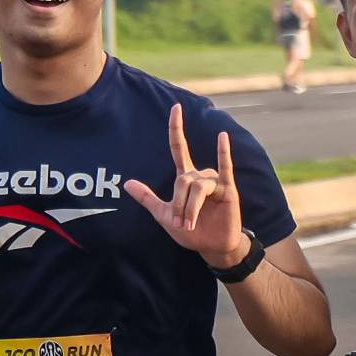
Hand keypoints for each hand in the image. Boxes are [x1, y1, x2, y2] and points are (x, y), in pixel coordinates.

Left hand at [122, 102, 247, 267]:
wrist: (210, 247)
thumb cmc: (190, 232)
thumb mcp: (163, 215)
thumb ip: (147, 198)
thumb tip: (127, 183)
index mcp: (185, 178)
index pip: (179, 147)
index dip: (176, 129)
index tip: (175, 108)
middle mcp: (199, 176)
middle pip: (184, 180)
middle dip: (180, 205)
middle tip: (182, 224)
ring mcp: (214, 182)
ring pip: (198, 187)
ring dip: (192, 208)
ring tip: (191, 224)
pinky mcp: (228, 189)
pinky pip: (225, 168)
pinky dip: (223, 152)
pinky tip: (222, 137)